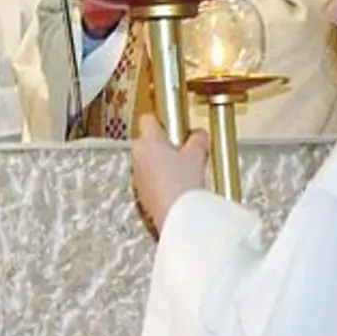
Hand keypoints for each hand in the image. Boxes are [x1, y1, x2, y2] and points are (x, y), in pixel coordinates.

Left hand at [131, 114, 209, 234]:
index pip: (148, 119)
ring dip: (161, 161)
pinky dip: (160, 178)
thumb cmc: (183, 185)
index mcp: (148, 142)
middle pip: (147, 140)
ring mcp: (137, 175)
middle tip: (183, 149)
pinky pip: (149, 178)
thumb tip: (199, 134)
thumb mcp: (197, 155)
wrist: (178, 216)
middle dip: (163, 143)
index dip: (162, 119)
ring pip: (148, 160)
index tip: (174, 123)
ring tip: (182, 169)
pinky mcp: (141, 192)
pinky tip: (177, 184)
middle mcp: (138, 156)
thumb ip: (198, 139)